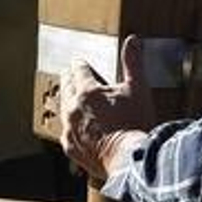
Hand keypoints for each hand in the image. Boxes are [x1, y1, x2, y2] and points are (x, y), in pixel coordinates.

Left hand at [59, 36, 153, 181]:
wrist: (131, 161)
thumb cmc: (136, 124)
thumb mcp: (138, 88)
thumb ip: (133, 63)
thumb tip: (133, 40)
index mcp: (87, 92)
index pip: (79, 71)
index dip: (80, 65)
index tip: (79, 62)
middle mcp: (73, 110)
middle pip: (66, 88)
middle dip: (69, 79)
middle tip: (69, 74)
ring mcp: (70, 130)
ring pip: (63, 111)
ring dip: (68, 102)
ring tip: (71, 99)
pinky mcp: (71, 148)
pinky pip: (66, 133)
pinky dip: (71, 127)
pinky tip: (75, 128)